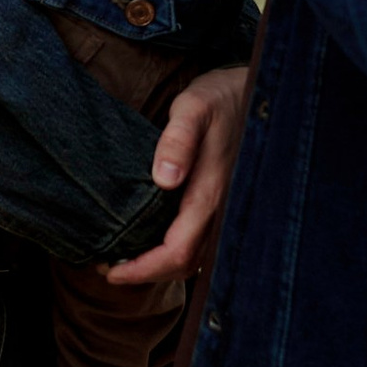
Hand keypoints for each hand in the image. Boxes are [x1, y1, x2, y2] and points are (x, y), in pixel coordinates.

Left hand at [104, 64, 246, 284]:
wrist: (257, 93)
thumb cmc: (219, 99)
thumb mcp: (193, 110)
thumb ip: (178, 141)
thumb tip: (164, 178)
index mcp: (211, 195)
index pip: (177, 251)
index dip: (144, 269)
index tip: (112, 273)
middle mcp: (222, 211)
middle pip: (186, 263)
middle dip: (147, 273)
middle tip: (109, 269)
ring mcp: (226, 209)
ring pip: (196, 256)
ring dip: (162, 265)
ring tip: (126, 259)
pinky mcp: (224, 202)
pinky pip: (202, 241)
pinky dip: (176, 250)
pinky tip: (154, 240)